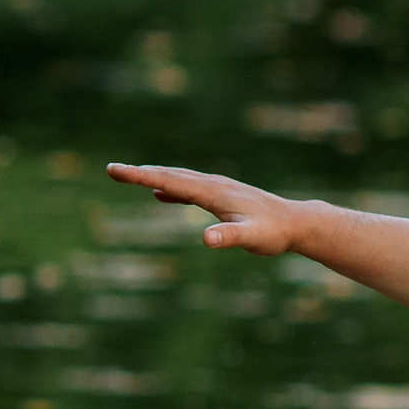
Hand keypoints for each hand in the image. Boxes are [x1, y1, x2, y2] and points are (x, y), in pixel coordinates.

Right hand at [105, 163, 313, 255]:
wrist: (297, 223)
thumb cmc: (274, 233)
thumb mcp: (252, 238)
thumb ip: (229, 237)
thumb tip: (206, 238)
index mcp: (213, 192)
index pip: (170, 180)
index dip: (141, 176)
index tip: (115, 170)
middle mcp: (214, 185)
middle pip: (170, 174)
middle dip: (140, 172)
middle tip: (111, 170)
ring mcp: (219, 189)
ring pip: (180, 178)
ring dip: (153, 176)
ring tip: (128, 176)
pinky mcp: (223, 196)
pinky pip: (190, 188)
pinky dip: (171, 187)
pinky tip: (160, 193)